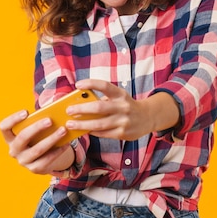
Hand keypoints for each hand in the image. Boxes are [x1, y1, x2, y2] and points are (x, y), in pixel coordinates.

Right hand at [0, 110, 74, 174]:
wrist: (41, 159)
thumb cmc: (37, 138)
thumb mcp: (34, 130)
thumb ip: (38, 121)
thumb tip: (53, 112)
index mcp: (10, 137)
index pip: (4, 127)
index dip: (13, 119)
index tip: (26, 112)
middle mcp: (14, 150)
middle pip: (22, 137)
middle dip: (37, 128)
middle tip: (50, 120)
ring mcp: (23, 161)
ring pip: (37, 150)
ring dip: (51, 139)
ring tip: (63, 130)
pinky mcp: (34, 169)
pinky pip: (47, 160)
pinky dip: (58, 150)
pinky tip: (66, 143)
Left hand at [64, 79, 179, 139]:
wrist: (148, 117)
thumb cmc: (126, 105)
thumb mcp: (118, 97)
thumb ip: (103, 99)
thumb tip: (80, 103)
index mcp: (120, 94)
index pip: (104, 86)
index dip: (91, 84)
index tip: (78, 85)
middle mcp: (123, 107)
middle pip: (99, 107)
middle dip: (81, 109)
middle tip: (69, 110)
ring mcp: (123, 121)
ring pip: (99, 124)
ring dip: (82, 124)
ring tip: (70, 124)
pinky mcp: (122, 134)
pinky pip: (103, 133)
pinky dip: (92, 131)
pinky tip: (84, 130)